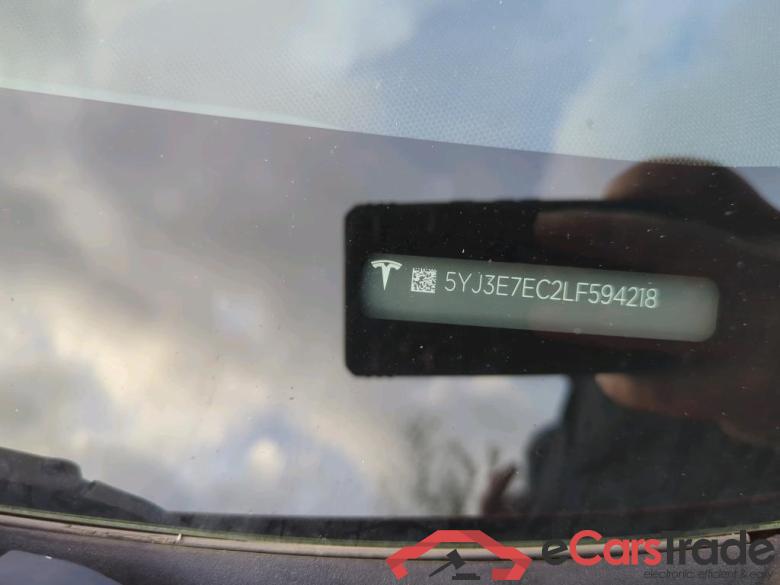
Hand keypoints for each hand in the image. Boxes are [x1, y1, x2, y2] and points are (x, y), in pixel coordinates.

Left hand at [534, 162, 779, 446]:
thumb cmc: (773, 335)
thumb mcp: (760, 286)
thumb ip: (703, 271)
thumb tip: (590, 272)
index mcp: (774, 240)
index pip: (711, 188)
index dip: (651, 182)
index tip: (608, 192)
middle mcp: (774, 274)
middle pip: (672, 241)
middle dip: (598, 233)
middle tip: (543, 230)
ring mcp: (764, 336)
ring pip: (650, 317)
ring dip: (584, 312)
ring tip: (537, 312)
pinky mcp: (748, 397)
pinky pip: (658, 387)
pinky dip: (626, 382)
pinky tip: (611, 378)